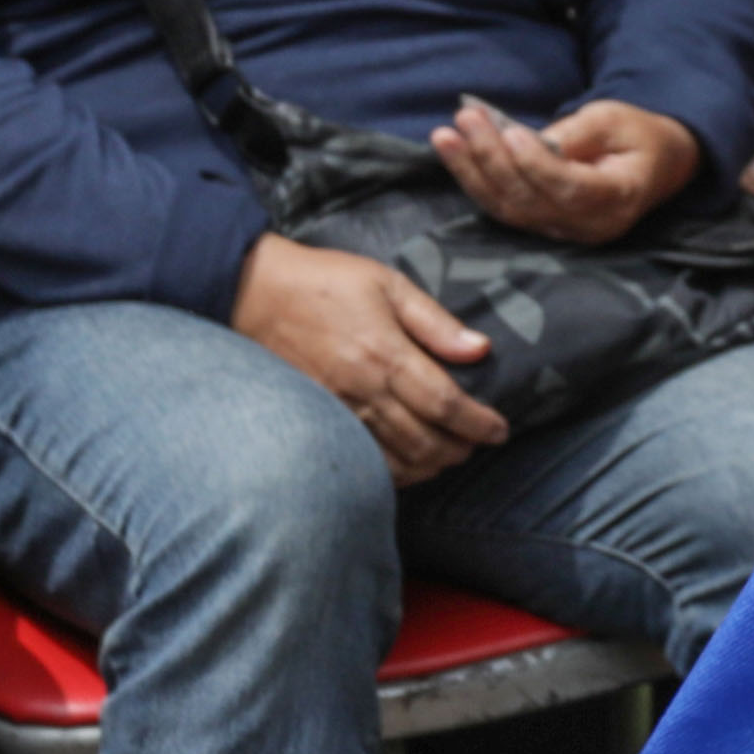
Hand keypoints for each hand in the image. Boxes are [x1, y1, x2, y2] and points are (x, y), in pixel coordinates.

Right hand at [236, 233, 508, 484]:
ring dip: (430, 466)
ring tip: (449, 455)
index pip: (445, 405)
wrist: (254, 293)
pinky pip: (362, 460)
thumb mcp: (388, 284)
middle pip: (425, 442)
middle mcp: (362, 390)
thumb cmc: (325, 282)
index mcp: (384, 354)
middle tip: (478, 443)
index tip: (499, 430)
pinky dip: (393, 471)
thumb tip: (481, 350)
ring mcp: (336, 411)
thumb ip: (436, 322)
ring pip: (395, 460)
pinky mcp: (318, 421)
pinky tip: (407, 464)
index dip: (479, 424)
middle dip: (459, 449)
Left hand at [430, 97, 699, 244]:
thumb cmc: (635, 136)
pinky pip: (503, 209)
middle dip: (491, 160)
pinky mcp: (543, 226)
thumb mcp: (615, 120)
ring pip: (509, 209)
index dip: (537, 165)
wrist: (653, 164)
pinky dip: (475, 181)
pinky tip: (453, 152)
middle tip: (465, 120)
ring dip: (471, 172)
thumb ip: (577, 133)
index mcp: (618, 198)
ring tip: (445, 136)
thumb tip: (532, 140)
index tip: (510, 133)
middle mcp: (589, 226)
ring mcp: (564, 233)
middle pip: (530, 201)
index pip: (571, 189)